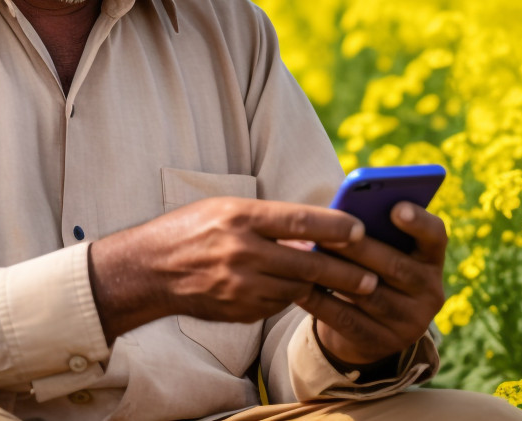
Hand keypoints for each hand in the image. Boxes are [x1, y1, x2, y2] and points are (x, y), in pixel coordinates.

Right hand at [88, 197, 380, 342]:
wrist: (149, 270)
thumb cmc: (191, 230)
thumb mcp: (226, 210)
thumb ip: (267, 220)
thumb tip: (310, 232)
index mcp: (240, 219)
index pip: (298, 221)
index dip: (333, 227)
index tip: (360, 230)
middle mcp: (242, 252)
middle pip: (306, 264)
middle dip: (344, 273)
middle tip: (372, 278)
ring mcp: (239, 286)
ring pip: (295, 289)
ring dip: (322, 288)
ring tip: (353, 287)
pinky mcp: (238, 310)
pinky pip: (276, 305)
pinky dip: (290, 297)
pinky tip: (301, 292)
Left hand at [299, 201, 446, 366]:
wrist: (372, 328)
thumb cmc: (373, 270)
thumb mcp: (385, 251)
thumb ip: (374, 232)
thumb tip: (341, 216)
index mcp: (431, 260)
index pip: (435, 236)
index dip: (419, 221)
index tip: (396, 207)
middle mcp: (430, 292)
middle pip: (396, 266)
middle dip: (359, 248)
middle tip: (329, 232)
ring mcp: (411, 322)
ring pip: (370, 295)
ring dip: (337, 274)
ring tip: (309, 257)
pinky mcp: (383, 343)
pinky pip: (349, 320)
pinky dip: (322, 302)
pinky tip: (300, 287)